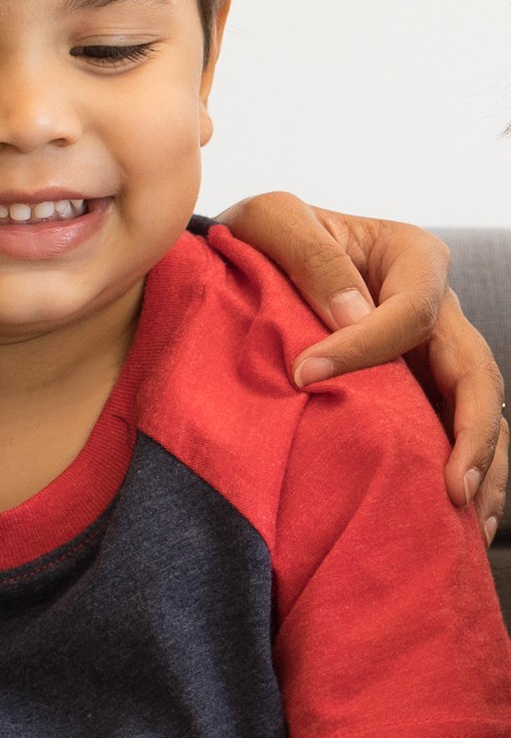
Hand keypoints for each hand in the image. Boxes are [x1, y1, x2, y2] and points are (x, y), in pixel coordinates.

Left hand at [219, 194, 506, 538]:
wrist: (256, 256)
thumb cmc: (266, 233)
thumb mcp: (272, 218)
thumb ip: (309, 254)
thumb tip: (352, 316)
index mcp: (412, 257)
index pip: (412, 310)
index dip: (366, 346)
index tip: (305, 375)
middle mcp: (439, 306)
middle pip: (474, 370)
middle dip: (471, 430)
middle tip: (450, 485)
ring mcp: (436, 352)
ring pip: (479, 410)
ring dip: (481, 466)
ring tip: (464, 518)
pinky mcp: (422, 388)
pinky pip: (455, 431)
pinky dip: (465, 472)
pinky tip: (456, 518)